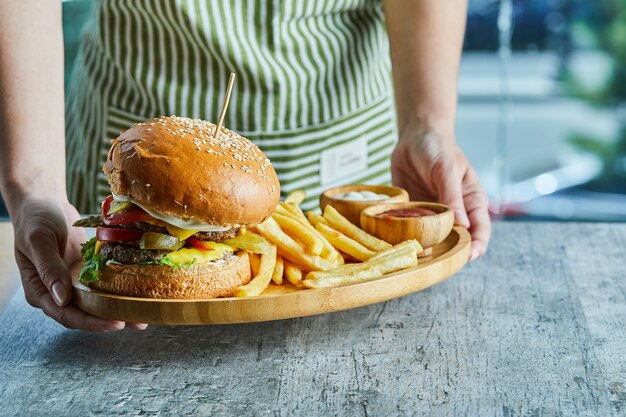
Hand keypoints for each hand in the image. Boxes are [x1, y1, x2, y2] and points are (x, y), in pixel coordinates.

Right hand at [11, 195, 146, 330]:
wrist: (44, 202)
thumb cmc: (35, 219)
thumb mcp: (38, 240)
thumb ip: (49, 268)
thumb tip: (62, 299)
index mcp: (40, 291)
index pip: (66, 315)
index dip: (90, 321)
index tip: (114, 323)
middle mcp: (57, 291)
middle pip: (84, 314)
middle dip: (109, 320)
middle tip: (136, 322)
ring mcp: (73, 283)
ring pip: (96, 303)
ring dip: (118, 310)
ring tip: (142, 317)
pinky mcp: (86, 272)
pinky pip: (103, 286)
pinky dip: (118, 291)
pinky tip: (137, 294)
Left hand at [391, 126, 490, 259]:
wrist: (415, 136)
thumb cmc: (438, 148)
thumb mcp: (446, 170)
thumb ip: (453, 197)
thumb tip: (463, 225)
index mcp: (471, 201)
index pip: (480, 229)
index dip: (476, 245)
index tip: (468, 257)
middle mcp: (454, 212)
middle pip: (456, 239)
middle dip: (449, 252)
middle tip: (439, 263)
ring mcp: (433, 213)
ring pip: (432, 238)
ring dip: (425, 247)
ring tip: (417, 257)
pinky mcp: (413, 211)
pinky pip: (410, 228)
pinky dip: (405, 236)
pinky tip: (397, 243)